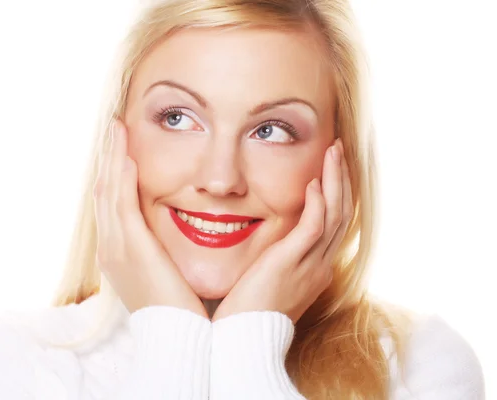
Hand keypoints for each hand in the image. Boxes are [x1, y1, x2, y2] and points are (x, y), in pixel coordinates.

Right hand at [93, 120, 207, 317]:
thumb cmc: (178, 308)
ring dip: (113, 158)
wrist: (176, 336)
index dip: (114, 175)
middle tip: (114, 130)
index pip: (112, 204)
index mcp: (117, 253)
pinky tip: (127, 154)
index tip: (121, 150)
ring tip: (117, 129)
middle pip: (104, 192)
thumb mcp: (164, 274)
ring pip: (109, 191)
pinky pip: (122, 203)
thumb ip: (162, 250)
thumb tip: (171, 233)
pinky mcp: (130, 247)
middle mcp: (110, 246)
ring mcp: (116, 246)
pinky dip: (122, 177)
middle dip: (109, 159)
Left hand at [212, 139, 352, 323]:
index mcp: (315, 270)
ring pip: (334, 216)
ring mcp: (308, 266)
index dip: (336, 195)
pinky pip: (312, 228)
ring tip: (333, 152)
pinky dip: (317, 203)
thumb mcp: (271, 285)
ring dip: (334, 181)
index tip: (331, 171)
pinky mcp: (289, 264)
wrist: (244, 343)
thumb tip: (273, 249)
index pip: (334, 225)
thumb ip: (279, 264)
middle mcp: (319, 266)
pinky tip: (314, 182)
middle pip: (341, 215)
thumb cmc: (249, 316)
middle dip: (341, 180)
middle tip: (338, 151)